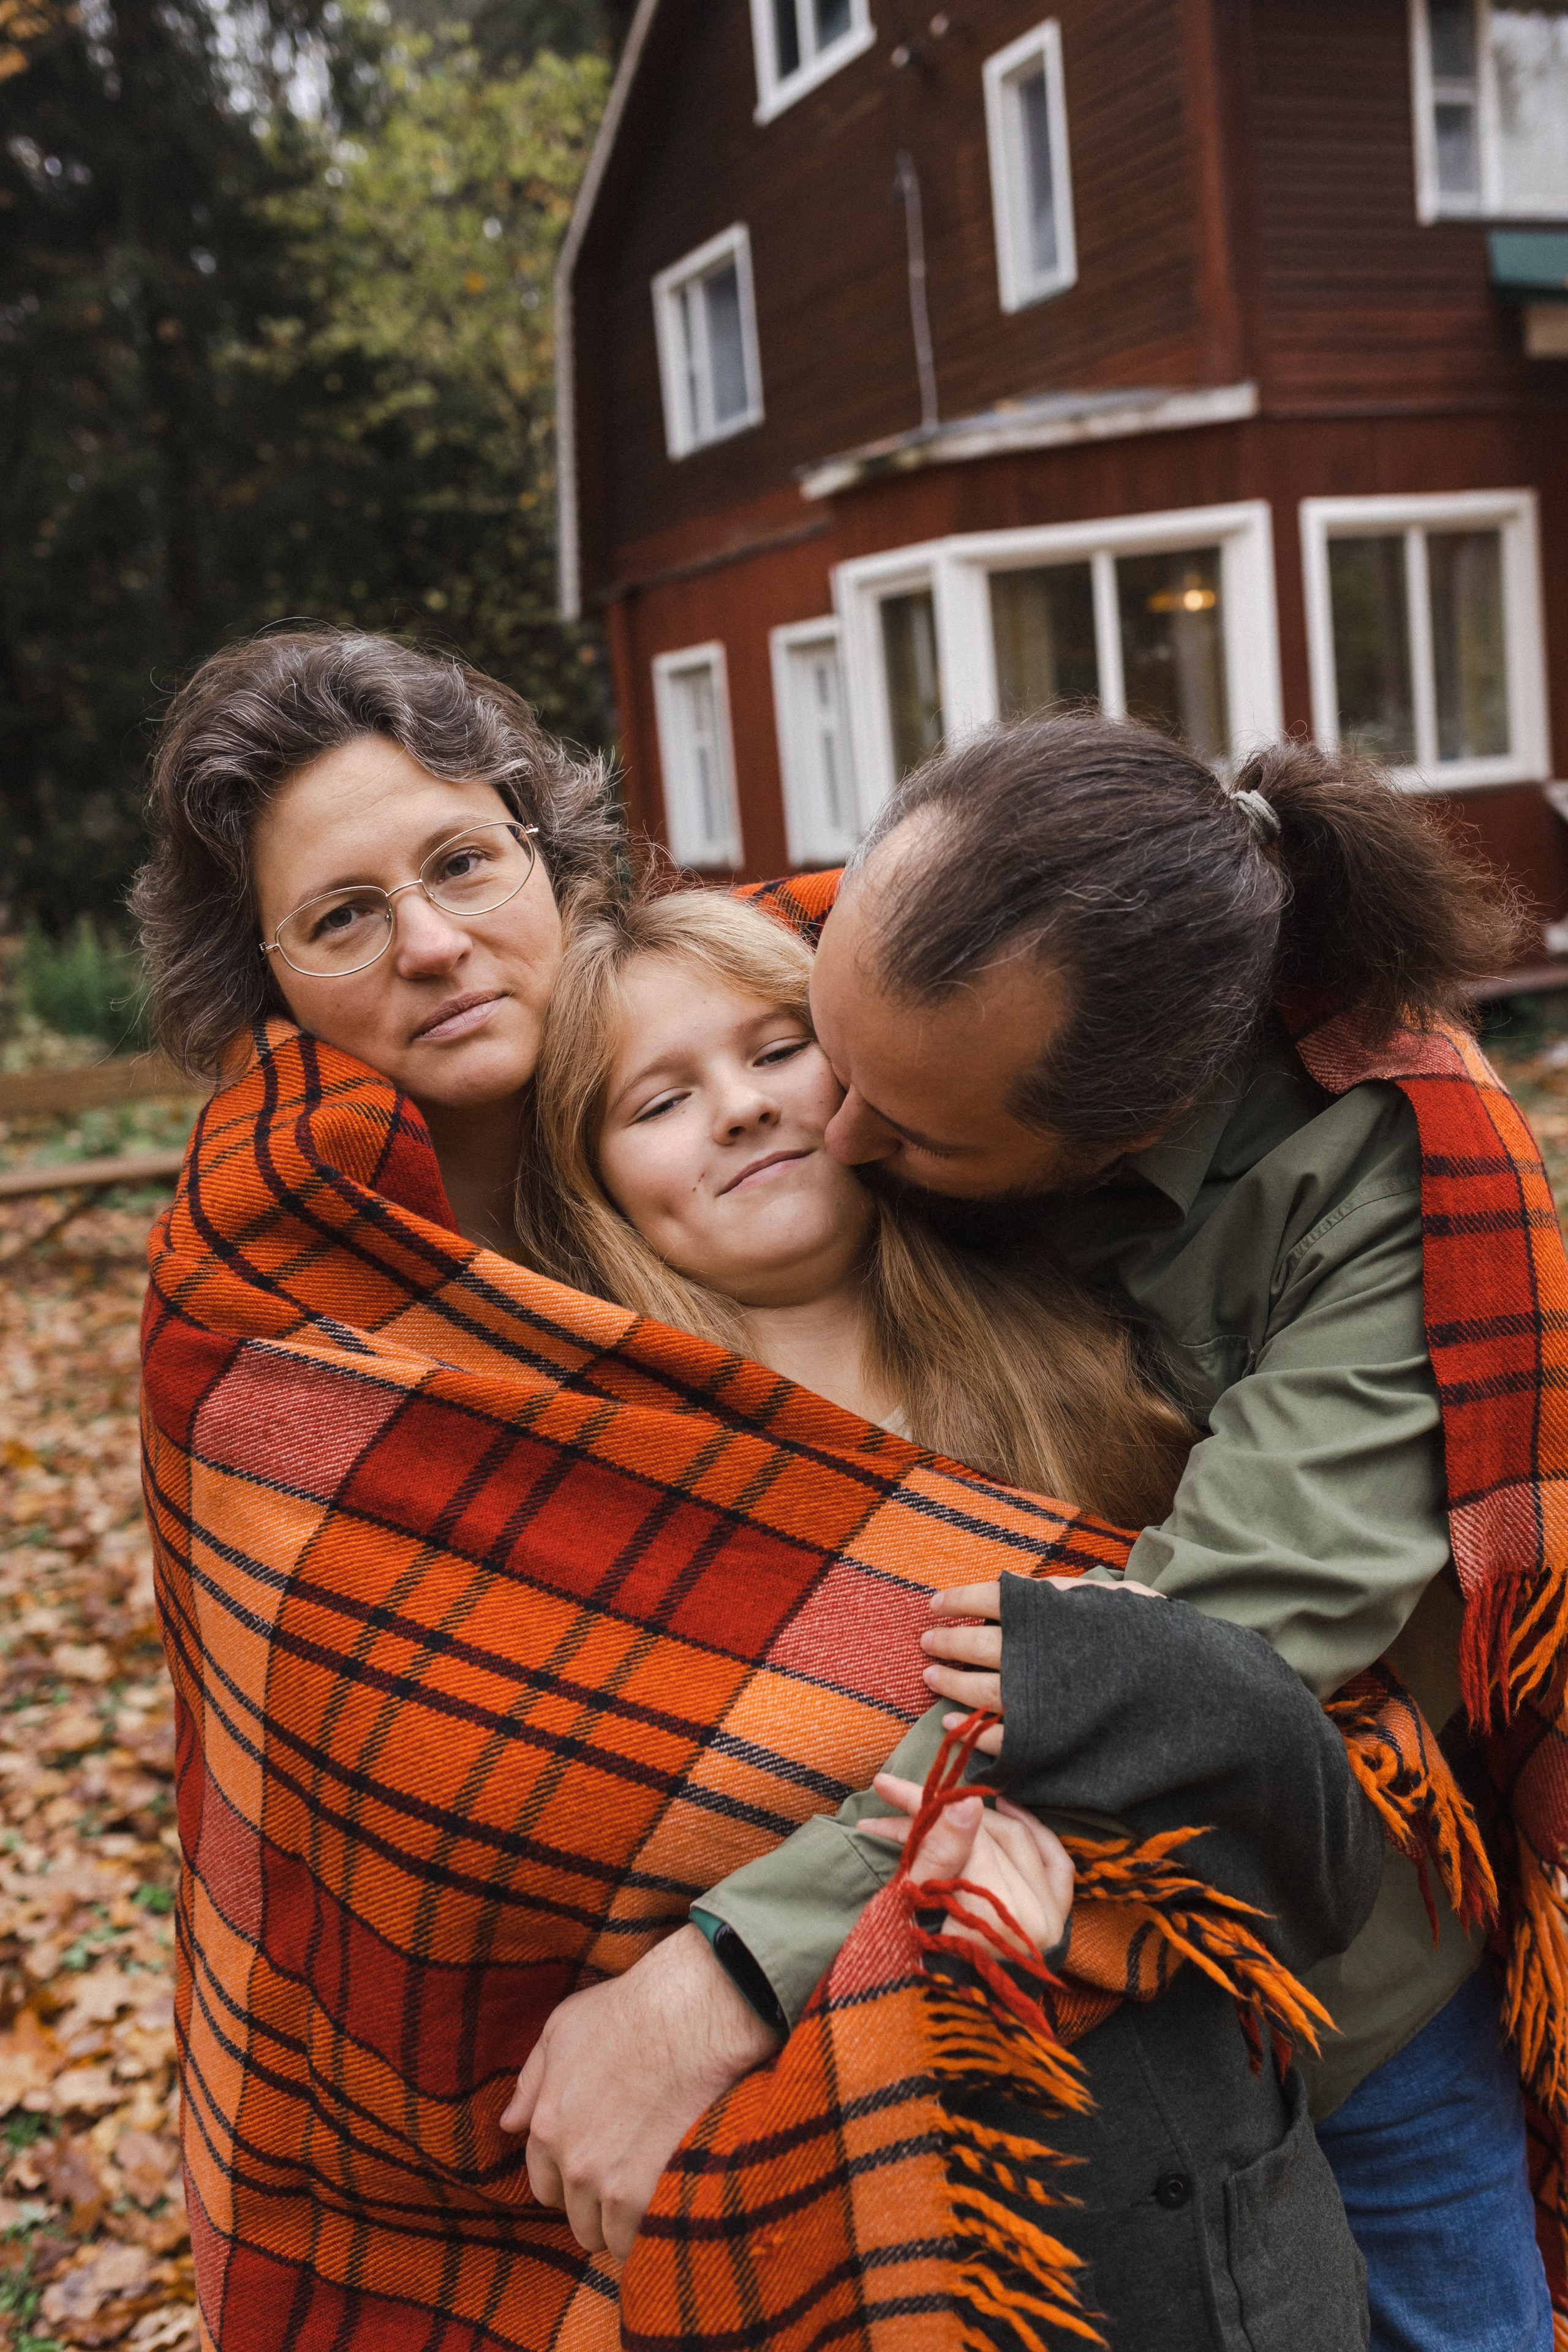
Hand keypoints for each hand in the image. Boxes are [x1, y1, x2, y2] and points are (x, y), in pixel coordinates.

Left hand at [500, 1922, 781, 2260]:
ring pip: (604, 2236)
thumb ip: (531, 2081)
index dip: (570, 2178)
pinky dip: (648, 2232)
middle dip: (595, 2204)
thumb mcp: (562, 2029)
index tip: (598, 2167)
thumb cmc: (628, 2011)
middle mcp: (570, 2162)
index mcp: (546, 2125)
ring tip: (649, 2194)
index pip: (543, 2183)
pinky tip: (664, 2206)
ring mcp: (607, 2183)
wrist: (689, 2016)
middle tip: (628, 2178)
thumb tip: (507, 2124)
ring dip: (622, 2223)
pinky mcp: (644, 2195)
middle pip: (574, 2215)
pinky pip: (635, 2241)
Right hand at [858, 1771, 1073, 1958]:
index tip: (886, 1789)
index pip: (966, 1833)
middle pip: (990, 1834)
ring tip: (944, 1806)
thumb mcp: (914, 1907)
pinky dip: (1037, 1835)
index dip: (923, 1805)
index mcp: (999, 1916)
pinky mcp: (1058, 1924)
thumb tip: (967, 1800)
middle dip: (942, 1813)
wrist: (939, 2024)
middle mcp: (1036, 1919)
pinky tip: (1010, 1812)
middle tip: (898, 1801)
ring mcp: (1052, 1922)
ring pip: (1021, 1839)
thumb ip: (941, 1850)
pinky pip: (1057, 1864)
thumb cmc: (913, 1971)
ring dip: (979, 1818)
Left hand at [921, 1575, 1167, 1755]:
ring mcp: (1039, 1703)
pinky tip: (955, 1725)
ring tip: (931, 1677)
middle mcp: (1038, 1654)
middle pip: (975, 1646)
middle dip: (946, 1643)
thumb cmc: (1159, 1642)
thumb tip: (1019, 1588)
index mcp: (1051, 1612)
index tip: (936, 1604)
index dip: (957, 1601)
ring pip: (977, 1693)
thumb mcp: (1115, 1600)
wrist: (1200, 1699)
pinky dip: (970, 1731)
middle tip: (927, 1644)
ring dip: (949, 1684)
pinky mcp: (1045, 1745)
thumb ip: (1066, 1594)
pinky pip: (996, 1739)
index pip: (988, 1599)